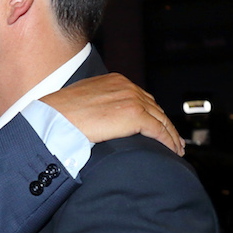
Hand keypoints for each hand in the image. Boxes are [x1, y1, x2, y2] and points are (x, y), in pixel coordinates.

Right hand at [42, 73, 183, 155]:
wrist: (55, 118)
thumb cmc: (60, 114)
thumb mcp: (83, 102)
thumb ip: (98, 106)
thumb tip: (100, 120)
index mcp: (115, 81)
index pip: (141, 97)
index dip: (153, 113)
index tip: (158, 125)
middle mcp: (127, 87)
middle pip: (155, 107)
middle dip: (165, 123)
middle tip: (173, 138)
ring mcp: (132, 100)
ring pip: (161, 119)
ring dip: (171, 134)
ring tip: (176, 148)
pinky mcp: (135, 116)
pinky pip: (159, 130)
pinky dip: (168, 140)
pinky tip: (172, 150)